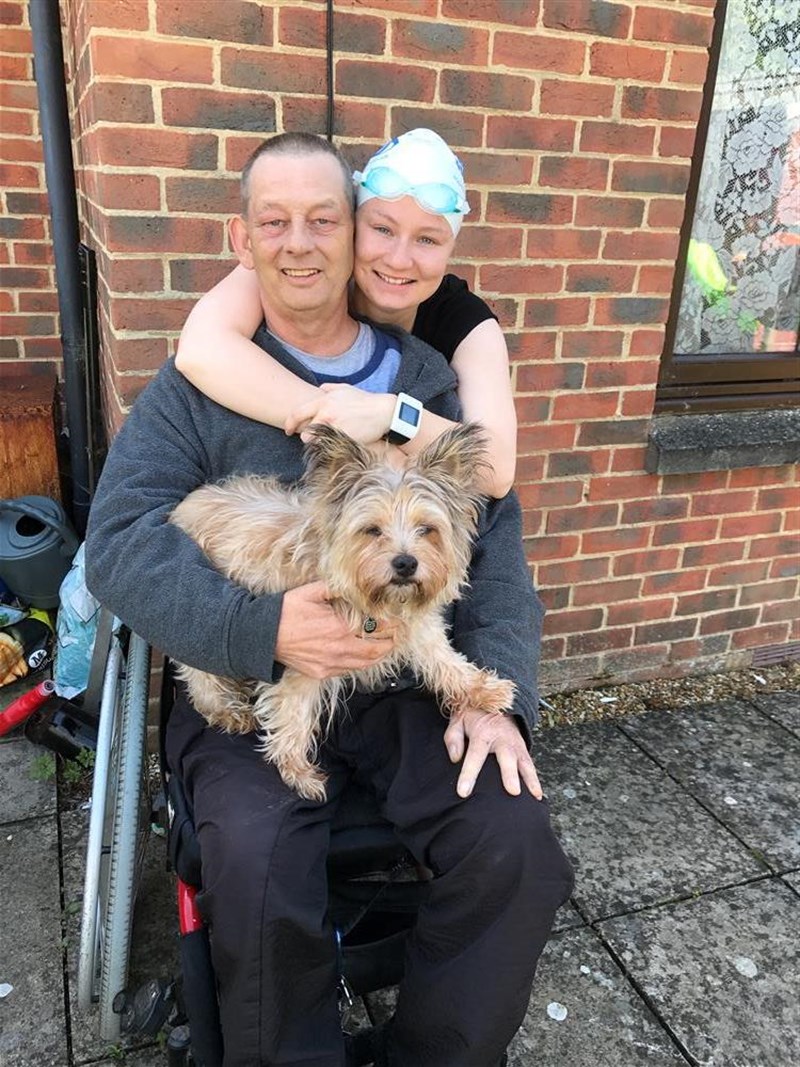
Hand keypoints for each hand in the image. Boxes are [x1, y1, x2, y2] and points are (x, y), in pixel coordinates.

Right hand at [274, 581, 396, 678]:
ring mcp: (330, 664)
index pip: (377, 629)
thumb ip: (335, 588)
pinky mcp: (321, 673)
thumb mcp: (311, 592)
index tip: (398, 620)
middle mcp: (339, 649)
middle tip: (397, 635)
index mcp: (340, 627)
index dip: (392, 625)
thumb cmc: (285, 611)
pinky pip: (348, 671)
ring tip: (385, 646)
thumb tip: (352, 584)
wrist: (262, 636)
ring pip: (365, 664)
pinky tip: (362, 655)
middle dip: (390, 643)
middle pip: (377, 650)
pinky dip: (359, 663)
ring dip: (378, 655)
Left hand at [285, 384, 394, 443]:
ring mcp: (335, 428)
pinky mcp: (344, 439)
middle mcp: (326, 415)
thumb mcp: (345, 388)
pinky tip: (339, 443)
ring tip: (329, 440)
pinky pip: (329, 448)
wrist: (384, 412)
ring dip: (319, 444)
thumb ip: (328, 388)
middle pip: (304, 434)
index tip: (288, 430)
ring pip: (316, 443)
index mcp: (323, 401)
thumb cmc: (364, 400)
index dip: (289, 424)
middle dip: (308, 437)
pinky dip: (331, 447)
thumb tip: (319, 390)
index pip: (297, 414)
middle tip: (316, 436)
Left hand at [444, 709, 542, 800]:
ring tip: (534, 795)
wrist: (495, 700)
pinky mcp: (523, 748)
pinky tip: (537, 794)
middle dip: (510, 774)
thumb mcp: (458, 721)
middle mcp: (502, 738)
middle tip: (513, 791)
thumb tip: (455, 758)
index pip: (475, 754)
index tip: (463, 792)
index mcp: (483, 732)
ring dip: (530, 779)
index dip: (469, 773)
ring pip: (524, 762)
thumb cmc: (474, 716)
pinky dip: (534, 779)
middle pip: (506, 757)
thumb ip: (453, 738)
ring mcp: (515, 744)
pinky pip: (530, 764)